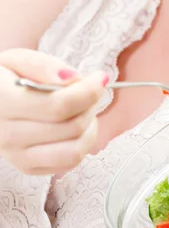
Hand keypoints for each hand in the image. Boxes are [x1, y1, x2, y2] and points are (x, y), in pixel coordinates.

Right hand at [0, 49, 107, 174]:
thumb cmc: (3, 78)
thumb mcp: (16, 59)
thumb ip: (44, 65)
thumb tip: (73, 78)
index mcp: (3, 103)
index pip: (59, 105)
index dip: (88, 91)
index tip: (100, 77)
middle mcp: (8, 136)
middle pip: (72, 127)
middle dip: (91, 104)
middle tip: (90, 89)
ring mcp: (17, 157)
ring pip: (74, 151)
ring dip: (90, 126)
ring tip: (84, 107)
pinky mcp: (27, 168)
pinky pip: (68, 163)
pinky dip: (82, 143)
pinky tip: (76, 124)